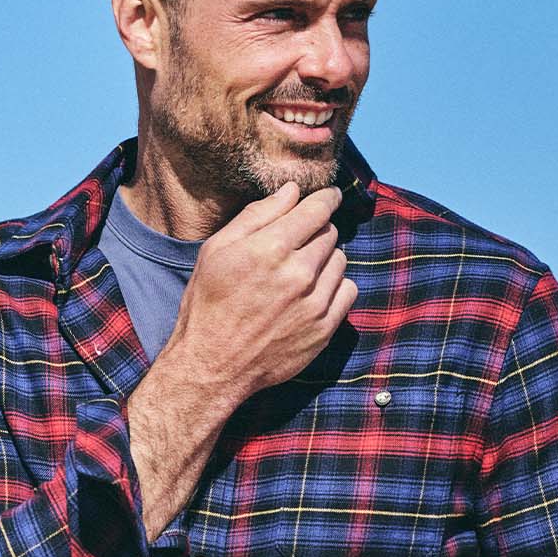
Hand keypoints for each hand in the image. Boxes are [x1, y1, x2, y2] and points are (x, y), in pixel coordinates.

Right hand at [161, 180, 356, 406]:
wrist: (214, 365)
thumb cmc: (209, 304)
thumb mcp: (218, 250)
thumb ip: (258, 215)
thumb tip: (292, 191)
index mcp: (270, 248)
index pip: (317, 210)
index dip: (326, 198)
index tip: (330, 196)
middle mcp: (298, 273)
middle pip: (330, 233)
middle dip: (317, 231)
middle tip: (298, 243)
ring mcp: (315, 303)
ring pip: (340, 261)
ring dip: (326, 260)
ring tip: (301, 272)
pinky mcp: (325, 329)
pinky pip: (348, 291)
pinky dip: (336, 287)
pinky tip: (314, 293)